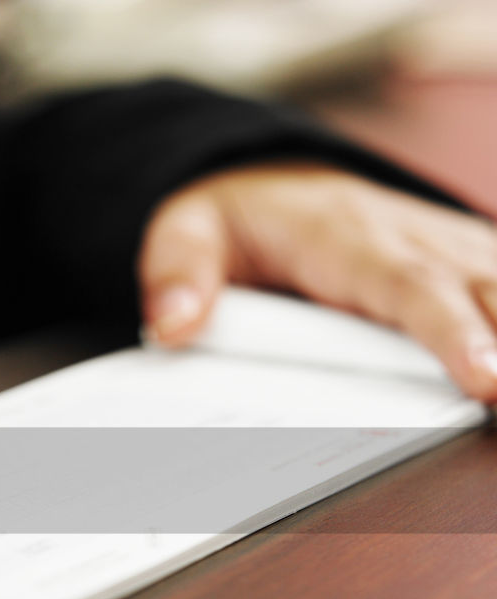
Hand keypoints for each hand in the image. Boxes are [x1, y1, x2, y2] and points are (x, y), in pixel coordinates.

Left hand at [139, 162, 496, 400]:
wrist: (264, 180)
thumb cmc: (232, 217)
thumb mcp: (184, 230)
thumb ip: (176, 273)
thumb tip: (173, 325)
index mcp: (344, 235)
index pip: (406, 286)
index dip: (451, 332)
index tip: (485, 377)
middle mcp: (408, 237)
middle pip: (481, 287)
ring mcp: (442, 248)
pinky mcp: (460, 262)